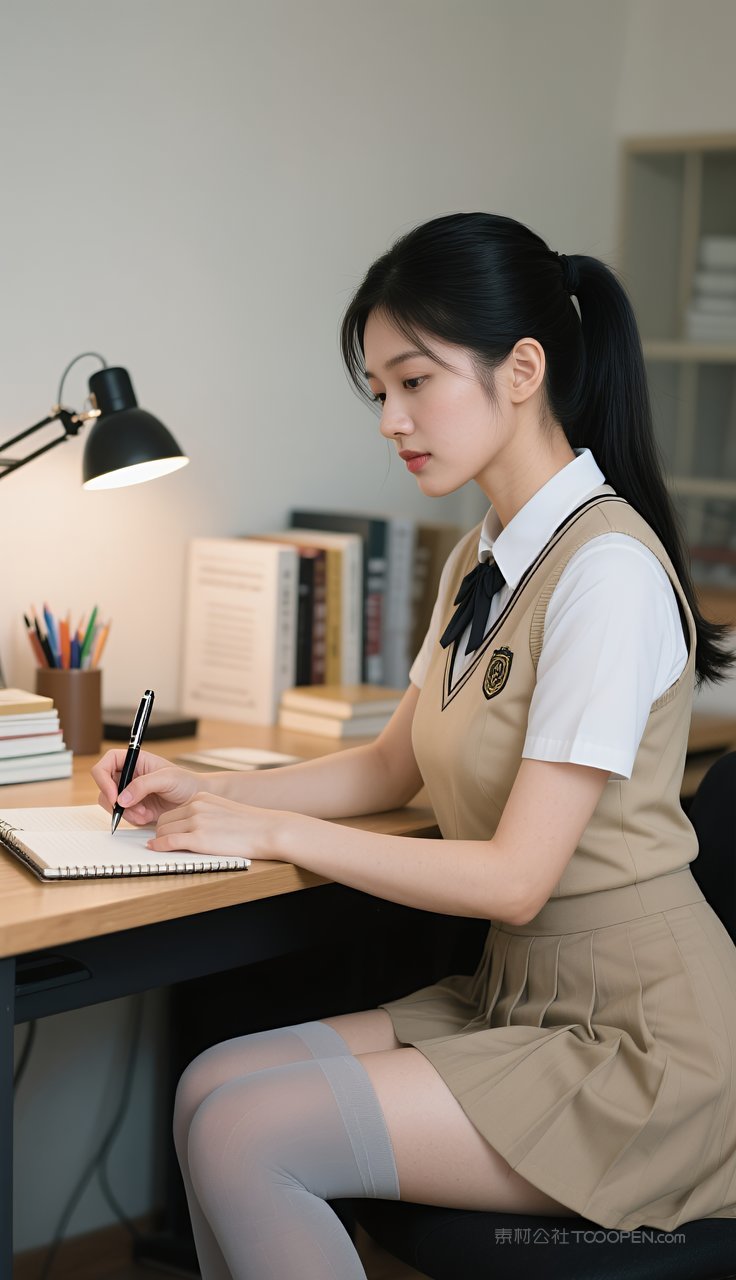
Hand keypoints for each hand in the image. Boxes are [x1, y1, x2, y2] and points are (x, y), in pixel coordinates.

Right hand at [92, 749, 203, 826]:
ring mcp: (129, 792)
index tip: (114, 795)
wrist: (195, 800)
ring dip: (126, 812)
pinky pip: (122, 815)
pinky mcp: (133, 807)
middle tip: (132, 808)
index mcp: (134, 760)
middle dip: (116, 801)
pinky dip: (133, 818)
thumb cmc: (186, 782)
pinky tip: (148, 816)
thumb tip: (122, 798)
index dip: (103, 779)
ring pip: (110, 803)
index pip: (106, 763)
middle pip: (104, 786)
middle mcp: (128, 775)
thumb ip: (143, 785)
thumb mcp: (167, 778)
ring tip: (145, 812)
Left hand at [146, 792, 288, 859]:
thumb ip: (206, 815)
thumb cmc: (251, 825)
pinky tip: (155, 849)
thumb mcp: (223, 811)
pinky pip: (168, 842)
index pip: (173, 811)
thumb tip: (191, 827)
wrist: (268, 830)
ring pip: (163, 831)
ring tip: (161, 848)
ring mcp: (197, 822)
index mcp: (202, 798)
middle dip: (161, 833)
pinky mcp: (198, 838)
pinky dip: (159, 846)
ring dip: (160, 841)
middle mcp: (196, 806)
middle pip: (164, 821)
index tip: (164, 833)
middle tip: (161, 843)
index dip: (167, 825)